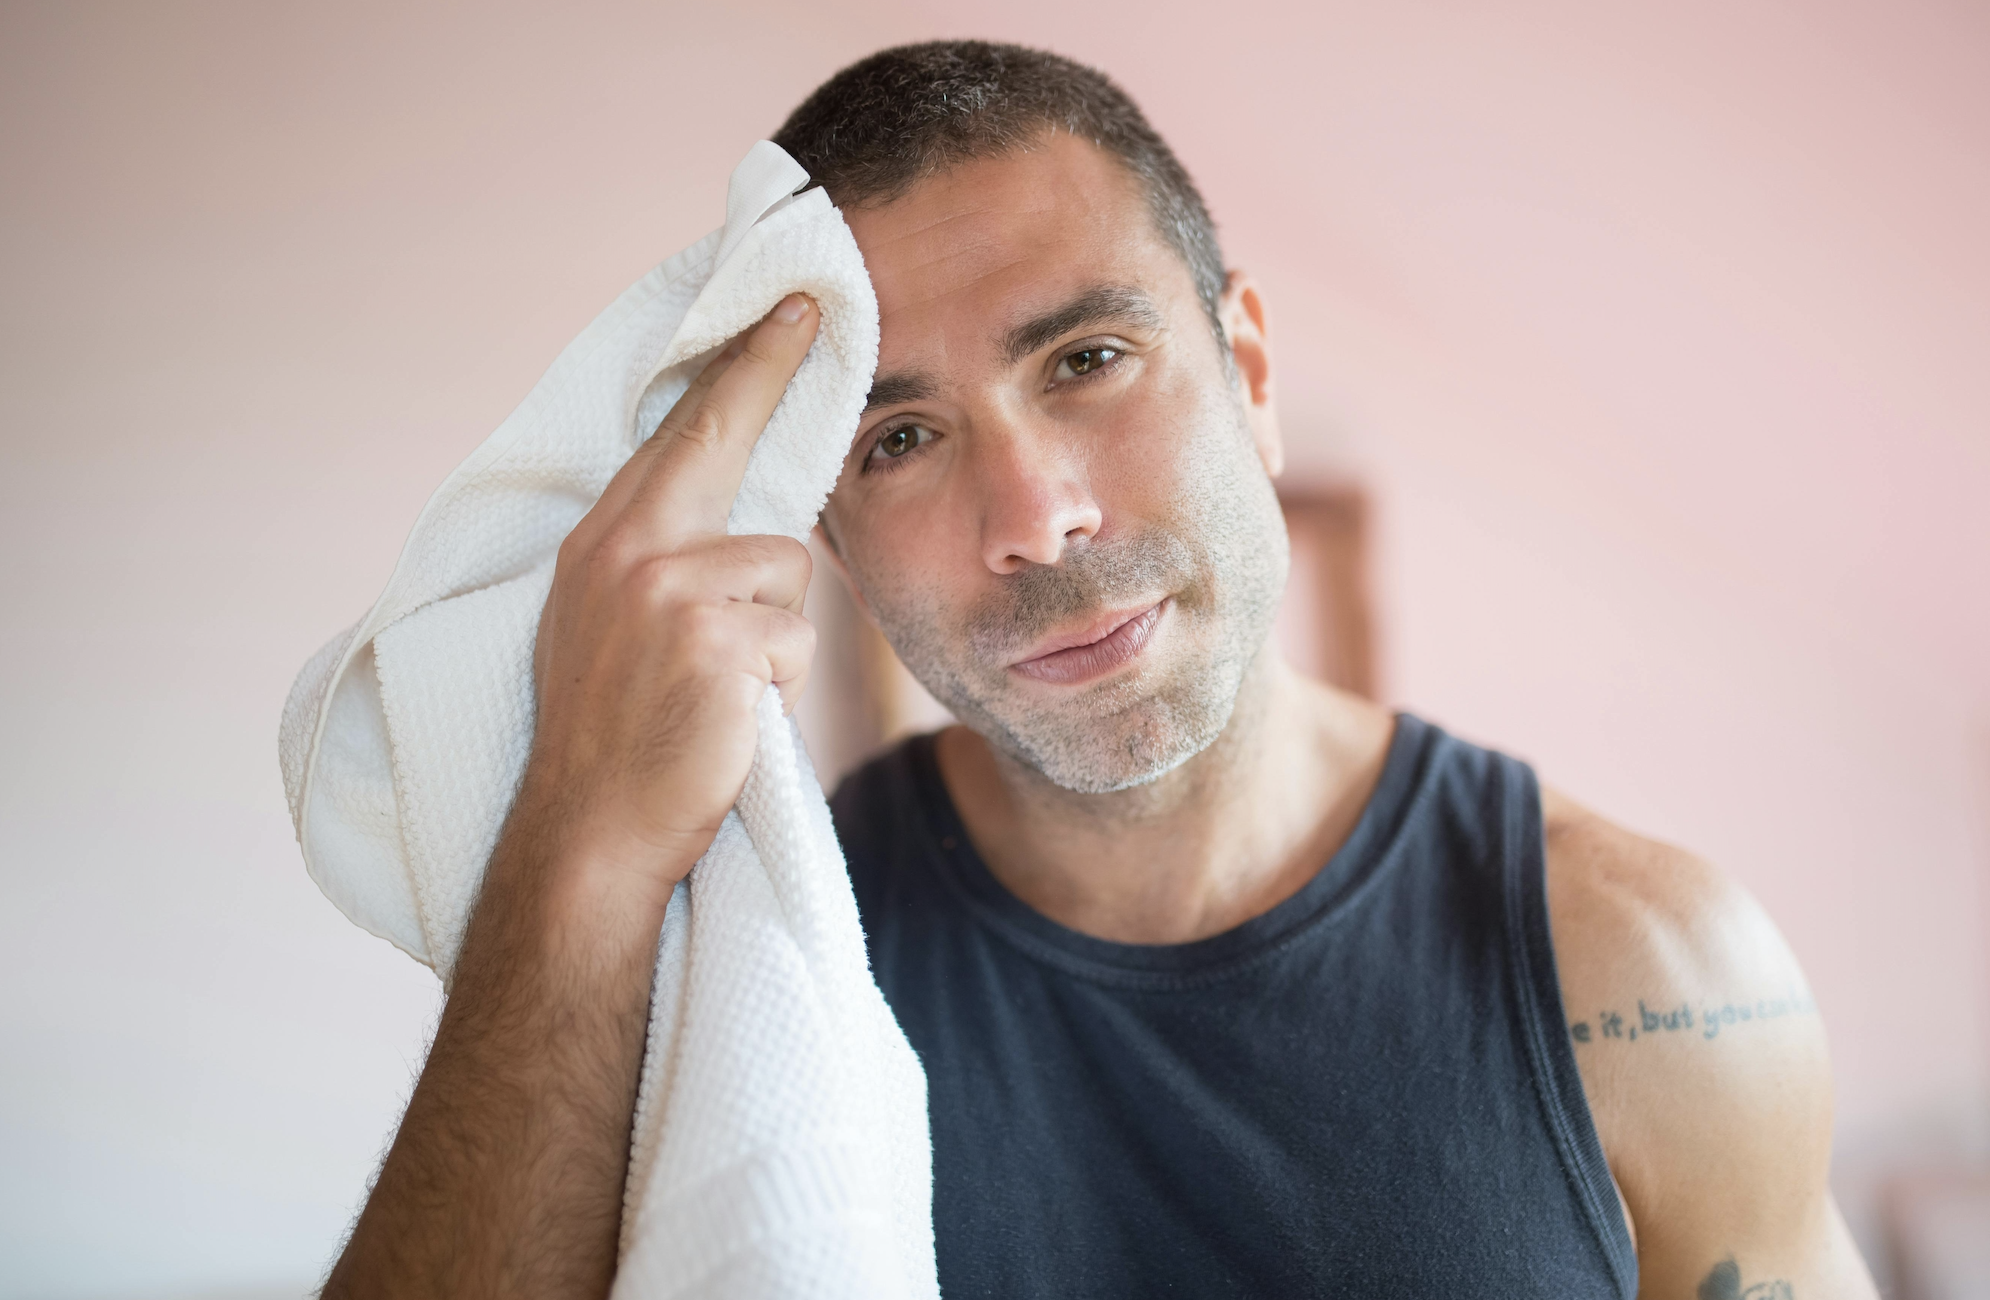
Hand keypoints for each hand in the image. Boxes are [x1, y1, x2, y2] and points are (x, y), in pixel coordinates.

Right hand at [521, 293, 820, 909]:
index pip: (676, 435)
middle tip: (812, 307)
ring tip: (721, 688)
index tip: (778, 308)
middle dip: (767, 370)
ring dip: (777, 637)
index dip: (732, 369)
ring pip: (787, 572)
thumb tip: (738, 519)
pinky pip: (798, 639)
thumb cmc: (616, 737)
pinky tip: (730, 716)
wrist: (592, 831)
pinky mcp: (713, 637)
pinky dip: (780, 685)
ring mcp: (667, 591)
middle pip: (723, 441)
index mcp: (601, 544)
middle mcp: (625, 551)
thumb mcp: (612, 628)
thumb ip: (658, 562)